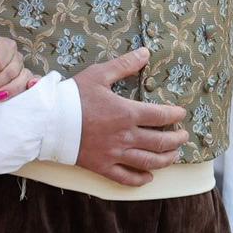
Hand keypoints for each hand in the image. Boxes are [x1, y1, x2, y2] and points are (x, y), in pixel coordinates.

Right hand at [74, 47, 188, 186]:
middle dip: (177, 140)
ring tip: (174, 155)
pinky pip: (126, 178)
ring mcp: (115, 154)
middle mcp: (125, 136)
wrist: (49, 122)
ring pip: (149, 161)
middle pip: (160, 142)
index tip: (181, 114)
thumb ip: (124, 64)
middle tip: (183, 136)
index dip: (175, 115)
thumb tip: (146, 52)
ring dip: (166, 159)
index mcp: (127, 113)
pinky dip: (141, 179)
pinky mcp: (103, 167)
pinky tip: (149, 177)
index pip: (161, 116)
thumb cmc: (73, 96)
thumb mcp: (98, 74)